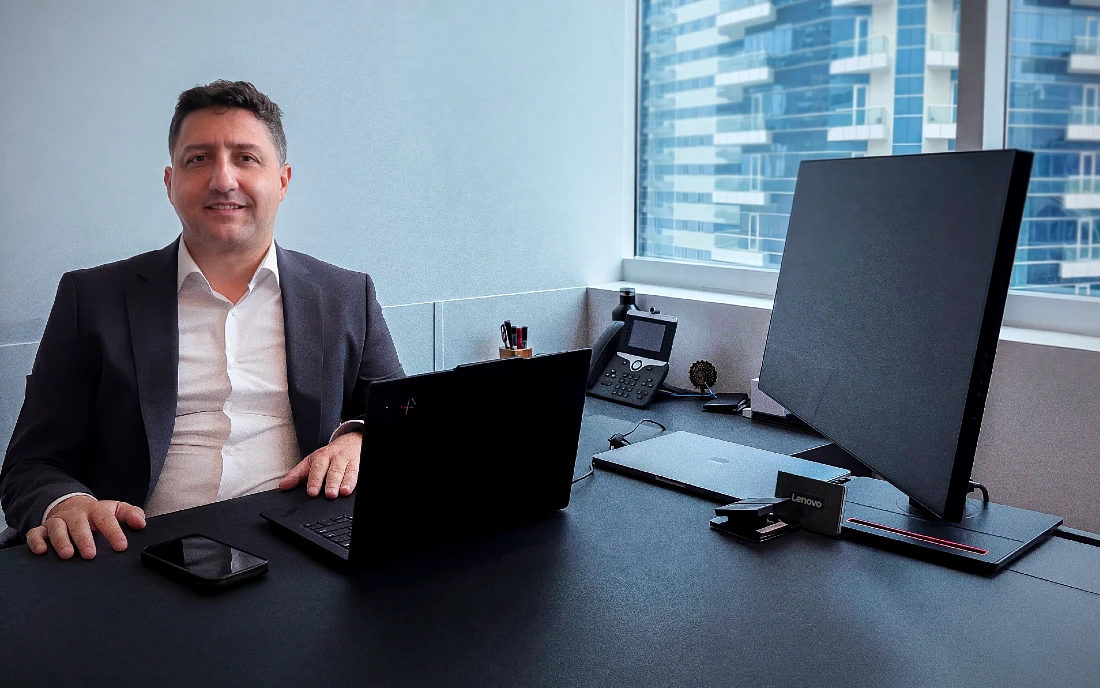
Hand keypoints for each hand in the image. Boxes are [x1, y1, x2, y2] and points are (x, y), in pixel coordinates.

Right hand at [26, 495, 145, 559]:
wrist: (71, 505)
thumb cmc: (96, 513)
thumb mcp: (115, 510)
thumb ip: (131, 514)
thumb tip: (141, 523)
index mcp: (96, 510)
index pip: (106, 519)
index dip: (114, 532)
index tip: (121, 546)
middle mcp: (76, 515)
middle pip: (78, 524)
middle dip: (84, 539)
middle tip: (90, 554)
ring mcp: (58, 521)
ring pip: (56, 528)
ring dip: (61, 541)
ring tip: (68, 555)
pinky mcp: (43, 529)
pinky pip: (35, 533)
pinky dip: (36, 541)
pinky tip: (41, 551)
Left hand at [279, 431, 361, 497]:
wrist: (351, 440)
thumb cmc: (329, 455)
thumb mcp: (311, 461)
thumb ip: (297, 475)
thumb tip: (283, 486)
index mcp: (322, 456)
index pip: (317, 468)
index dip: (314, 480)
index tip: (312, 492)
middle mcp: (337, 458)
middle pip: (335, 470)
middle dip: (332, 482)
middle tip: (329, 495)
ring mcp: (351, 460)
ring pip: (350, 471)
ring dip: (348, 482)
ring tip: (344, 492)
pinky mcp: (362, 463)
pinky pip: (363, 471)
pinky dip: (361, 479)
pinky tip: (360, 487)